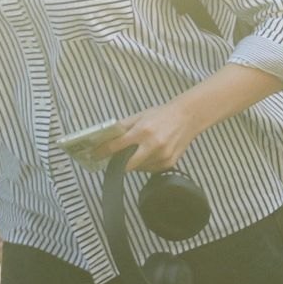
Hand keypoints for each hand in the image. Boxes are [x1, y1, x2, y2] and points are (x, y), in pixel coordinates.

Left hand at [74, 100, 202, 172]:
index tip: (94, 155)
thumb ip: (123, 127)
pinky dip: (145, 164)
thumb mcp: (140, 115)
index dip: (102, 152)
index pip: (116, 146)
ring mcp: (162, 156)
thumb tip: (106, 138)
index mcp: (143, 131)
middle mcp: (153, 145)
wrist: (188, 117)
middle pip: (127, 165)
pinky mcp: (169, 163)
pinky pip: (150, 169)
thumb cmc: (162, 115)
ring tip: (137, 151)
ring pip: (138, 168)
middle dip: (118, 164)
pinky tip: (149, 154)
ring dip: (133, 163)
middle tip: (113, 160)